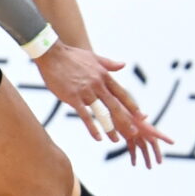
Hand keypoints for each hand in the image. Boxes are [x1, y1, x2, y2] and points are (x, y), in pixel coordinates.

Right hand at [36, 43, 170, 165]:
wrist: (53, 55)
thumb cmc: (72, 56)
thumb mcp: (94, 57)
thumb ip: (110, 64)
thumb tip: (123, 64)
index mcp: (104, 76)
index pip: (122, 94)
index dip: (132, 106)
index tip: (141, 116)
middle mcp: (98, 85)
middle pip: (115, 106)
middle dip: (126, 120)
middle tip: (134, 132)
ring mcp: (86, 92)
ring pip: (102, 113)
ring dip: (110, 128)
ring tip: (116, 140)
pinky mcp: (73, 97)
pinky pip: (85, 116)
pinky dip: (92, 128)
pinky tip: (98, 137)